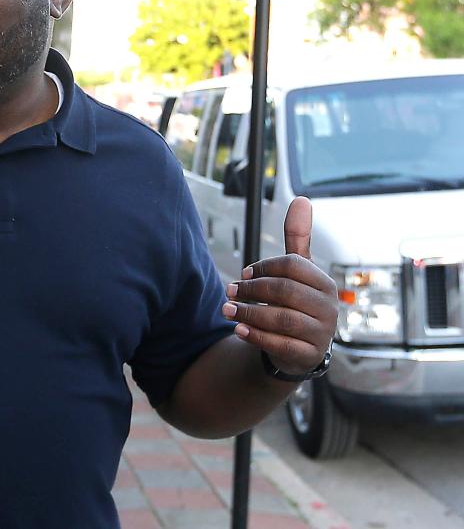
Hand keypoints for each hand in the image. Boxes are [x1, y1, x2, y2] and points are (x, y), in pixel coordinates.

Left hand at [222, 196, 337, 375]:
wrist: (298, 347)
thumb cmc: (295, 301)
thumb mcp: (297, 272)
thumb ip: (297, 238)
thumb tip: (301, 199)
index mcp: (324, 283)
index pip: (293, 266)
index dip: (264, 266)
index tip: (243, 273)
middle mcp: (329, 307)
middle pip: (284, 291)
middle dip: (251, 290)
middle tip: (229, 291)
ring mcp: (322, 333)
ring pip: (281, 319)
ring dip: (249, 313)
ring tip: (226, 310)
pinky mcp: (308, 355)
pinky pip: (281, 345)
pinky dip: (256, 336)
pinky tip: (238, 330)